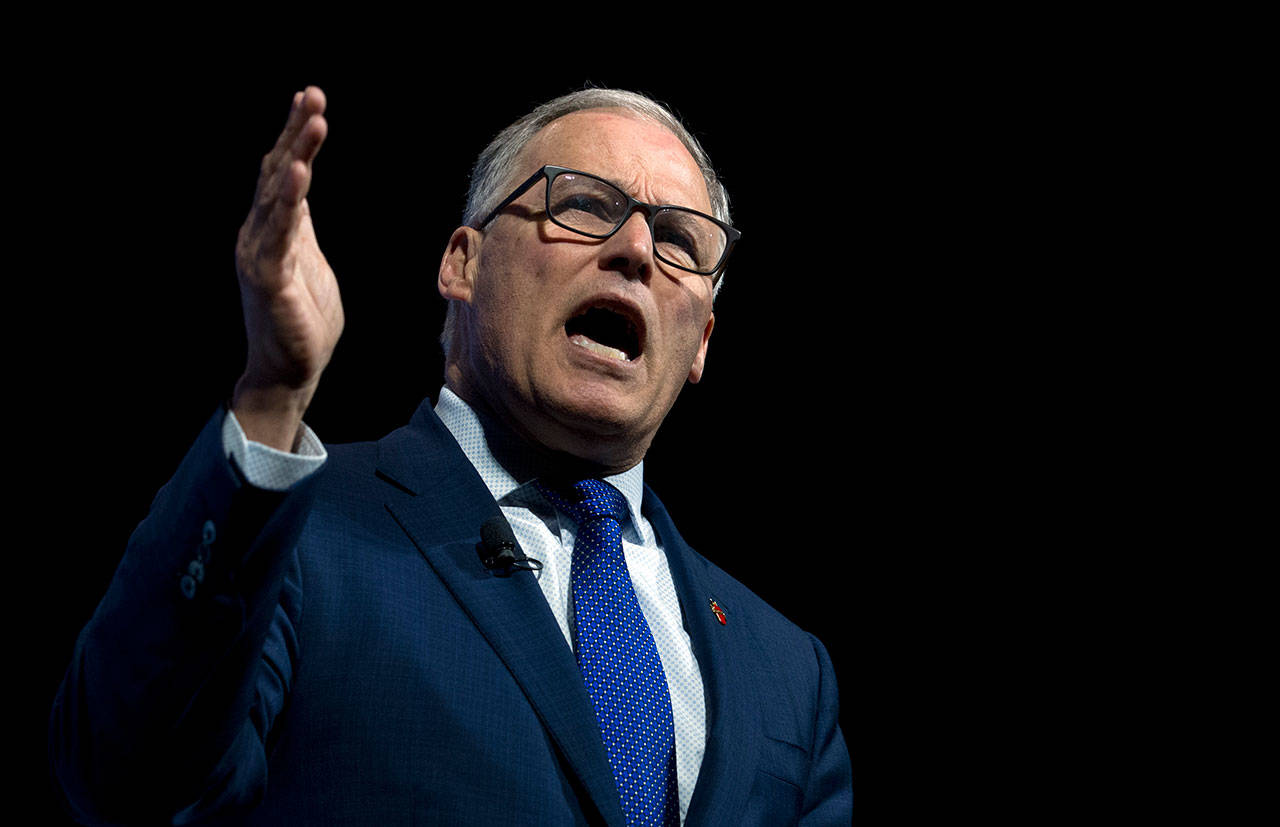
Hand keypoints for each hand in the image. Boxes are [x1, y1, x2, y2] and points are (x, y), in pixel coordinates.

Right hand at [232, 87, 343, 450]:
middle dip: (295, 132)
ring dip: (297, 155)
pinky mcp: (269, 277)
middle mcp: (259, 234)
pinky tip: (301, 173)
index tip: (309, 99)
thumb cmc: (302, 319)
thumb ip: (301, 225)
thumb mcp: (308, 259)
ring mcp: (260, 253)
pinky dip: (289, 201)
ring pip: (278, 194)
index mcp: (273, 229)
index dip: (295, 135)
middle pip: (276, 172)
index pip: (283, 172)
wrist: (289, 371)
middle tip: (312, 94)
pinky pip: (280, 232)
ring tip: (313, 121)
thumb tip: (300, 188)